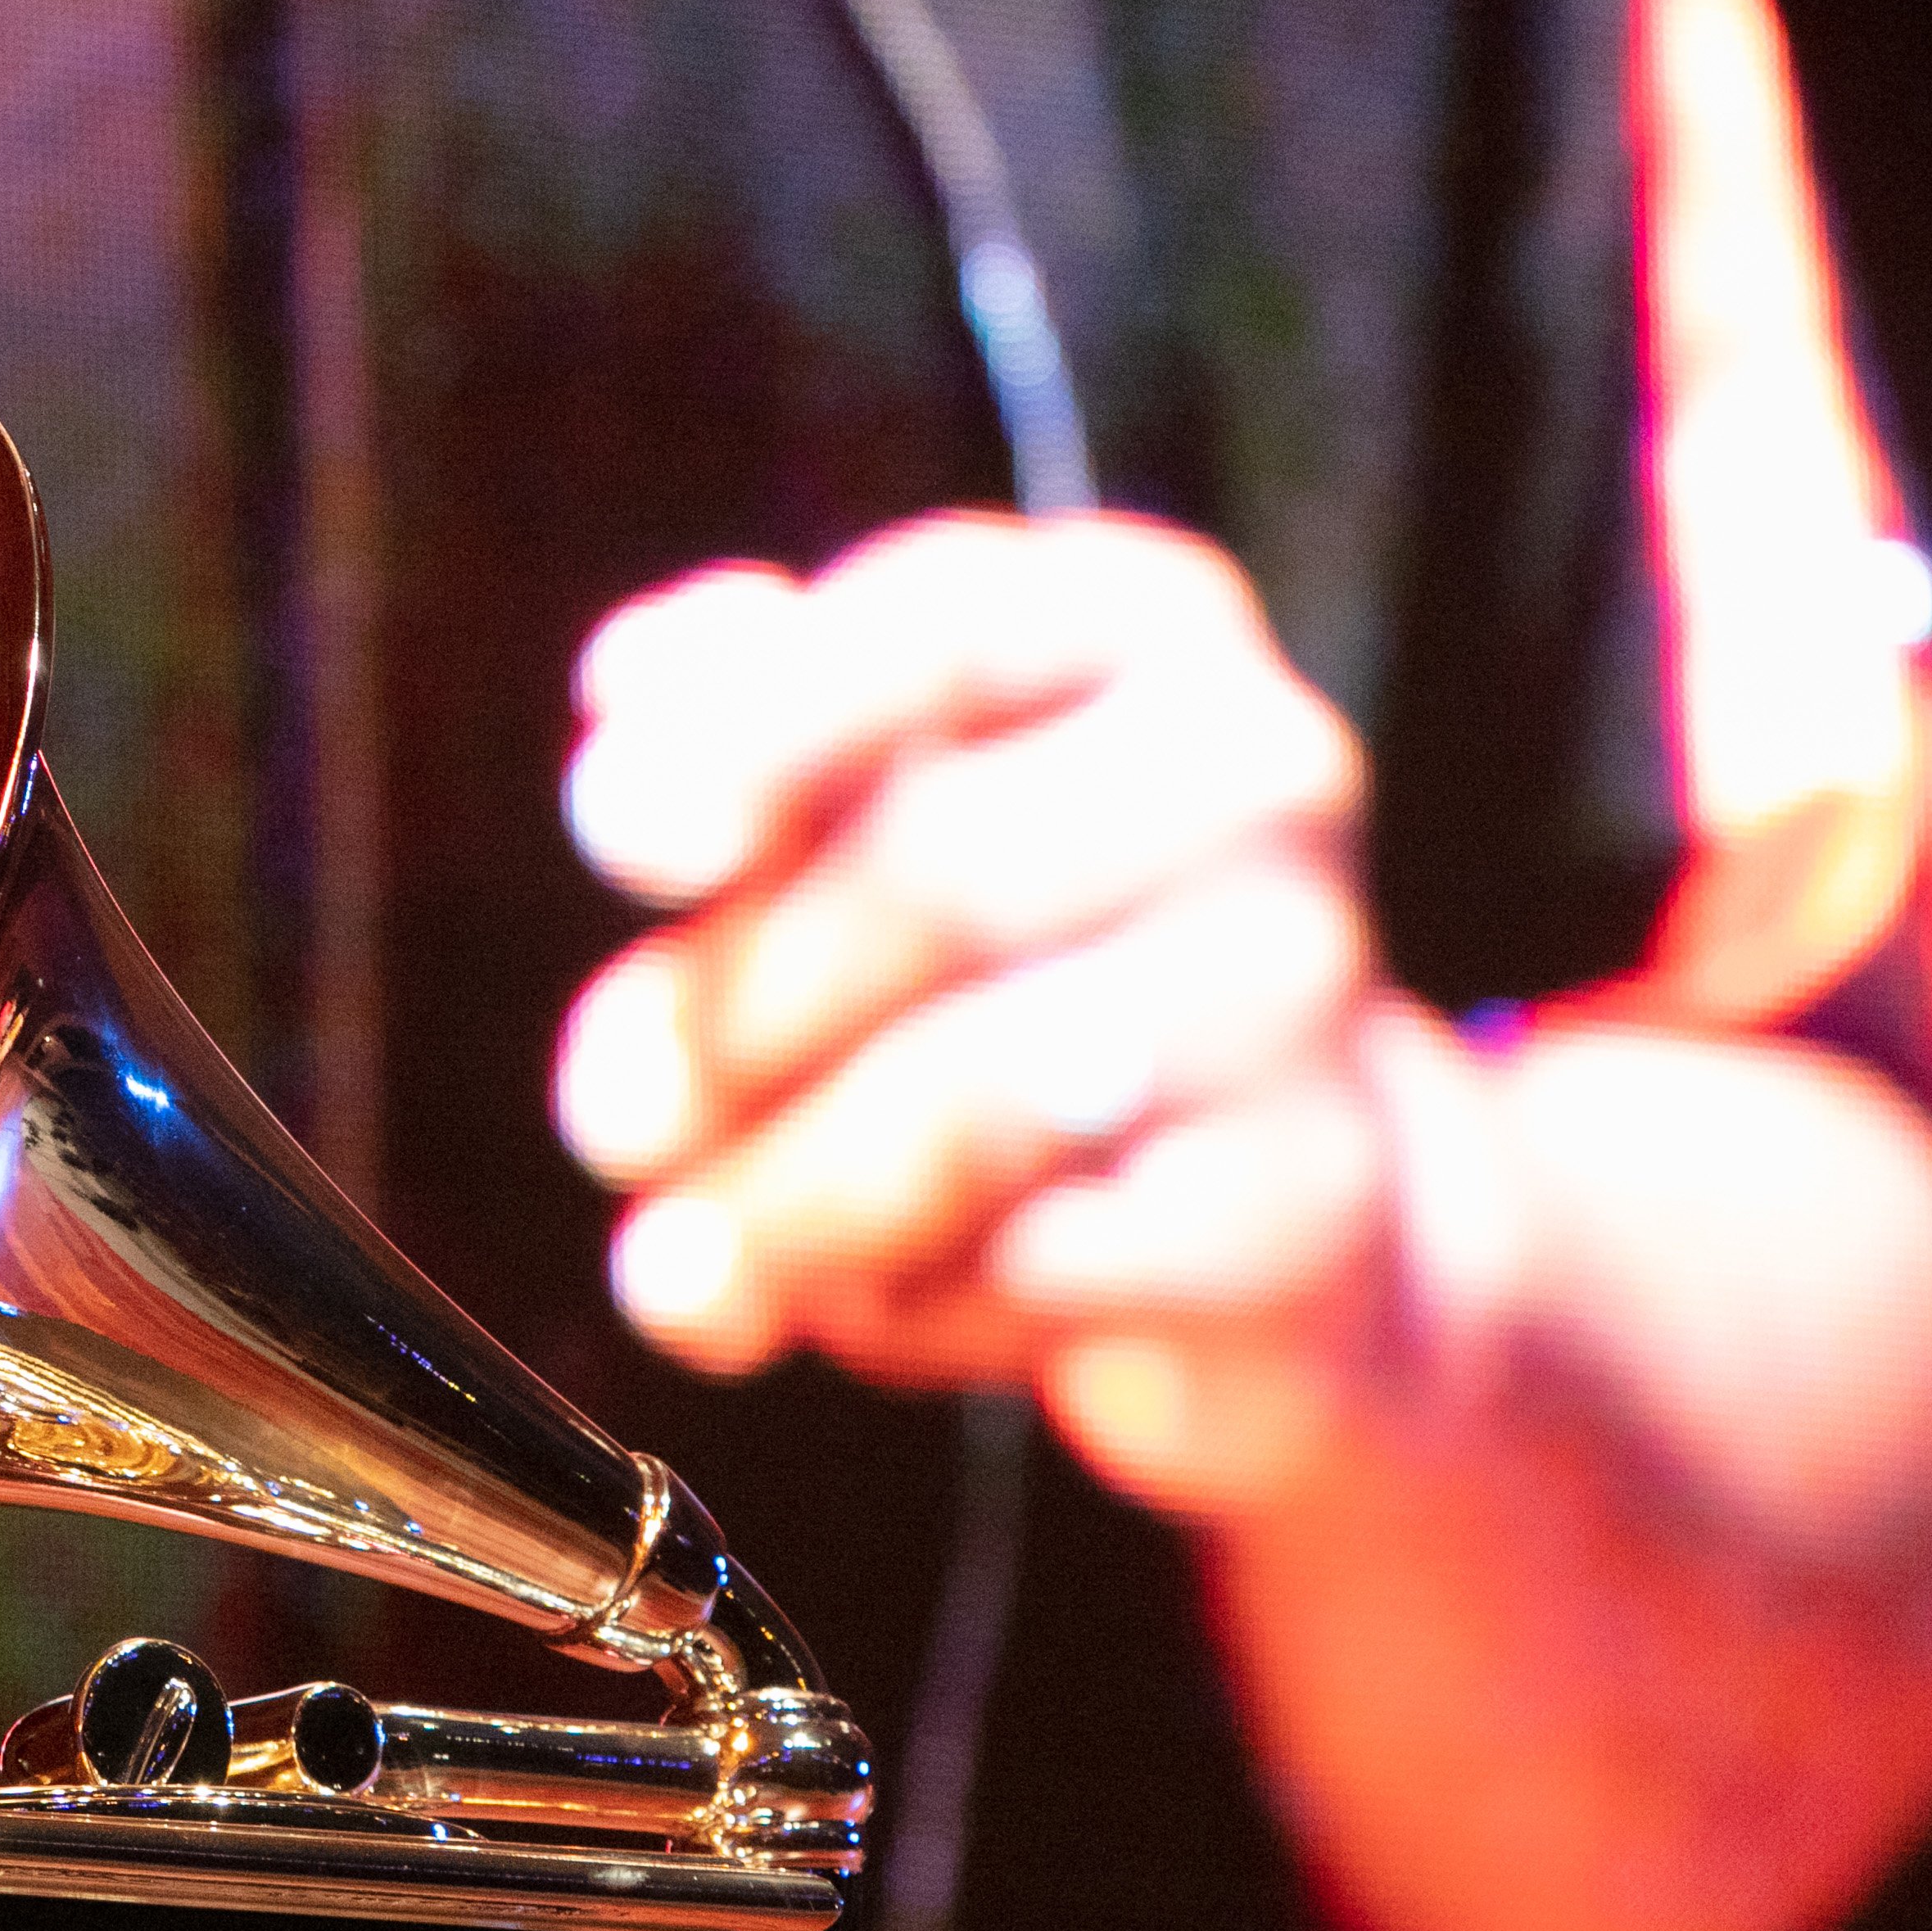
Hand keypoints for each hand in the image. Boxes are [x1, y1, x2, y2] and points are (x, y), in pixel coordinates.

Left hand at [550, 511, 1397, 1513]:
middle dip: (730, 1025)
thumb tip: (628, 715)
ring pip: (970, 1097)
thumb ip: (731, 758)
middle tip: (621, 1126)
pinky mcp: (1310, 1197)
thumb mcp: (855, 829)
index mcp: (1131, 621)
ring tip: (678, 1263)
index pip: (935, 623)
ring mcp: (1302, 982)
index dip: (755, 730)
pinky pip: (1038, 1264)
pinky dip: (911, 1309)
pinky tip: (887, 1302)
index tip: (625, 841)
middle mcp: (1257, 768)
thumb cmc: (1003, 975)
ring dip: (779, 1200)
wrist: (1249, 1206)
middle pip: (928, 881)